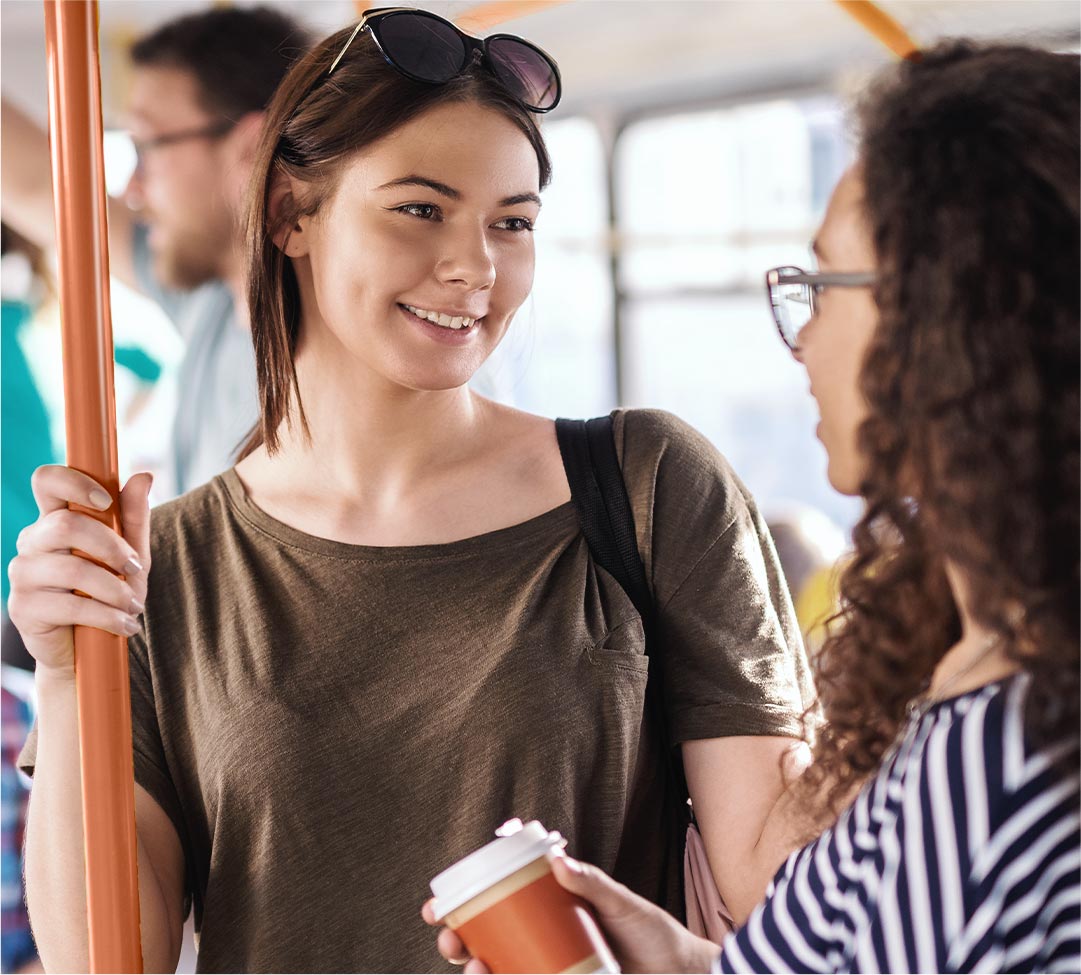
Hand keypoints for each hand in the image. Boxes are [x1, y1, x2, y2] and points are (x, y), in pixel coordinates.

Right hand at [7, 466, 153, 676]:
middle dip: (111, 547)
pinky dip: (107, 616)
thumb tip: (144, 475)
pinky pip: (69, 606)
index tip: (106, 501)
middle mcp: (32, 542)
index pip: (46, 481)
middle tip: (135, 569)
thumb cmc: (109, 592)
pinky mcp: (23, 608)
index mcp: (55, 519)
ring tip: (134, 606)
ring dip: (114, 589)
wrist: (89, 647)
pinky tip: (125, 624)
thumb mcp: (130, 553)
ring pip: (71, 569)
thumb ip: (134, 517)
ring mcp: (23, 574)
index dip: (73, 482)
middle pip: (64, 525)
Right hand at [421, 852, 720, 973]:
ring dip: (473, 967)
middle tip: (450, 940)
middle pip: (486, 937)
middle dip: (457, 939)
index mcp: (548, 906)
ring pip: (496, 966)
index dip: (461, 903)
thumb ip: (594, 882)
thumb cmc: (651, 933)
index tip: (438, 907)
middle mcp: (541, 936)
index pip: (497, 900)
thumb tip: (558, 860)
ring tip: (475, 965)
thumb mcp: (622, 903)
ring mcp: (547, 964)